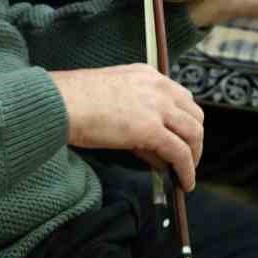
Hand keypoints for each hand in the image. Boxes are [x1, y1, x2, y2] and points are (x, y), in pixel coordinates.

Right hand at [51, 65, 203, 190]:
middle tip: (187, 157)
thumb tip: (149, 143)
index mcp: (147, 75)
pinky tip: (184, 183)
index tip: (180, 137)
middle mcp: (158, 87)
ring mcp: (157, 107)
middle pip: (194, 114)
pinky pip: (180, 152)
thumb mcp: (113, 95)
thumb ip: (134, 111)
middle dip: (194, 138)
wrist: (62, 102)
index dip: (184, 121)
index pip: (180, 97)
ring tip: (187, 174)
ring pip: (193, 133)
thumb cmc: (75, 100)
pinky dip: (186, 170)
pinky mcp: (151, 130)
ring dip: (194, 155)